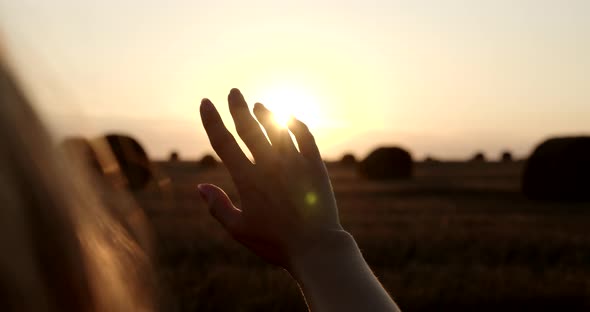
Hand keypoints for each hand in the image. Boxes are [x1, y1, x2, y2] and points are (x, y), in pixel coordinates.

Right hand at [198, 88, 343, 269]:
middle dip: (238, 107)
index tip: (205, 103)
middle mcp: (269, 165)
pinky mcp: (314, 165)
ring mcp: (294, 162)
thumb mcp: (239, 229)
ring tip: (258, 105)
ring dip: (266, 114)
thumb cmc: (275, 242)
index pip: (224, 142)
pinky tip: (290, 117)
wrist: (315, 246)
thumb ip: (218, 206)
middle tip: (233, 92)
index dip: (212, 121)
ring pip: (276, 128)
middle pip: (249, 128)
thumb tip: (200, 187)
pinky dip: (295, 124)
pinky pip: (305, 136)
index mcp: (247, 179)